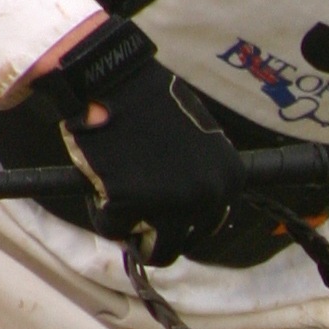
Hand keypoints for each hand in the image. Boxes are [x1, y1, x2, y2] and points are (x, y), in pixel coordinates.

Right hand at [33, 17, 244, 264]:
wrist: (112, 78)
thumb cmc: (149, 101)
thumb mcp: (198, 139)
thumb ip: (201, 175)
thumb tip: (193, 215)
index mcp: (229, 180)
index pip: (207, 224)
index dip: (179, 221)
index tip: (158, 209)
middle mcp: (208, 197)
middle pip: (181, 243)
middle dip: (154, 232)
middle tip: (131, 210)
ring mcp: (171, 204)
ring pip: (153, 250)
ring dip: (130, 229)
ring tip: (114, 195)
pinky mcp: (130, 204)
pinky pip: (112, 228)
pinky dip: (100, 212)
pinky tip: (99, 181)